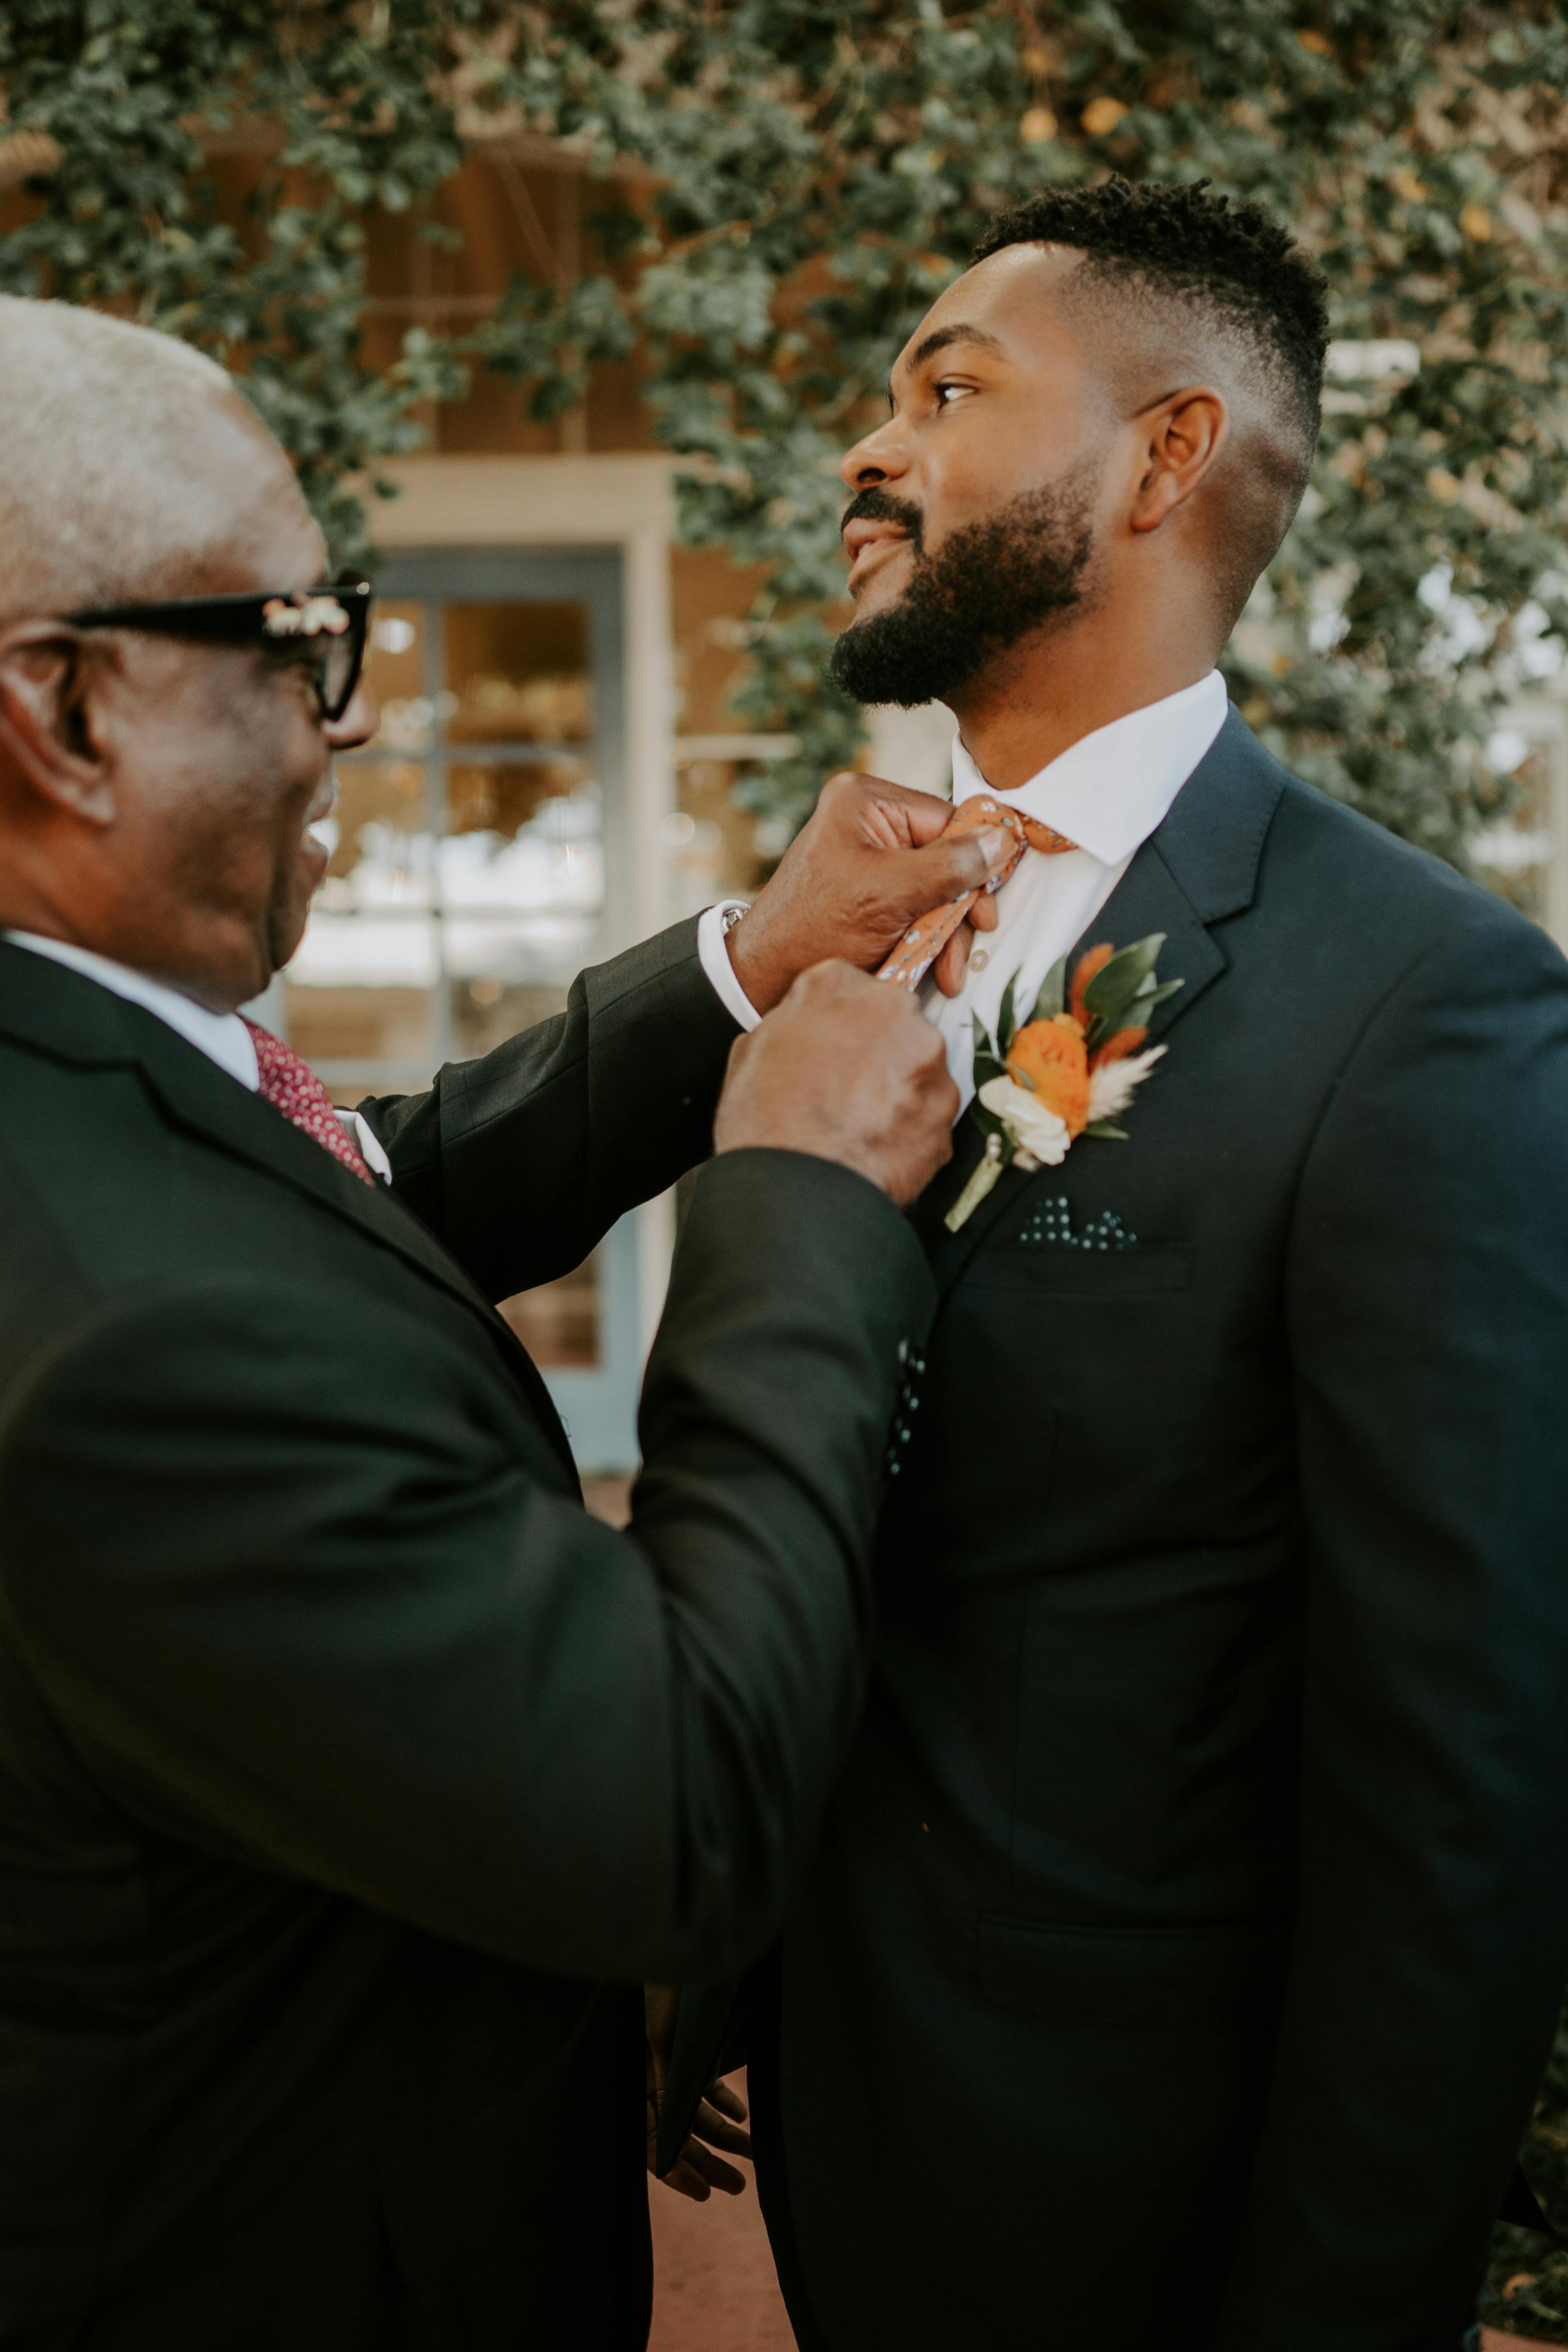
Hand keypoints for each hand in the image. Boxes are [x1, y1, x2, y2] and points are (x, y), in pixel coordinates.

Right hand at [645, 1984, 752, 2202]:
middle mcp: (644, 2075)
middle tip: (739, 2187)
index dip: (676, 2170)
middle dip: (707, 2160)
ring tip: (754, 2154)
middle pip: (676, 2131)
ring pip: (692, 2107)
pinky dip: (718, 2097)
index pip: (651, 2140)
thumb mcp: (663, 2034)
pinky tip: (740, 2111)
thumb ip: (674, 2083)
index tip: (703, 2195)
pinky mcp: (679, 2039)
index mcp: (632, 2080)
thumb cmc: (662, 1980)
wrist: (669, 1932)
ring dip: (722, 2133)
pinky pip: (696, 2079)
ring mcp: (661, 2057)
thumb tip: (684, 2143)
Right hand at [714, 959, 958, 1206]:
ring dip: (896, 1086)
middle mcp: (894, 1010)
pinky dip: (911, 1124)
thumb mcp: (752, 1049)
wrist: (798, 1189)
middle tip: (845, 1087)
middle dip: (875, 1049)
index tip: (831, 1046)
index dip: (837, 1021)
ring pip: (917, 1064)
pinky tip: (877, 1143)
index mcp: (839, 986)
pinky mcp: (948, 1107)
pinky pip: (930, 1109)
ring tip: (859, 1122)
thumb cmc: (767, 1123)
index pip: (848, 987)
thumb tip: (804, 1026)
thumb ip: (792, 1022)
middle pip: (892, 1020)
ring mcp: (928, 1059)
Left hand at [727, 770, 1011, 1011]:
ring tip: (948, 972)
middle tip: (972, 941)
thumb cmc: (815, 928)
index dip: (974, 864)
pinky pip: (915, 909)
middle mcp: (867, 822)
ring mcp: (868, 858)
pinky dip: (927, 940)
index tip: (986, 906)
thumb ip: (950, 866)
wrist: (765, 977)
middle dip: (958, 909)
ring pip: (934, 890)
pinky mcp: (868, 893)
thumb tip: (1004, 840)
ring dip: (946, 934)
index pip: (947, 820)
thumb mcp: (891, 893)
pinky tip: (933, 969)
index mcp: (865, 800)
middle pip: (945, 858)